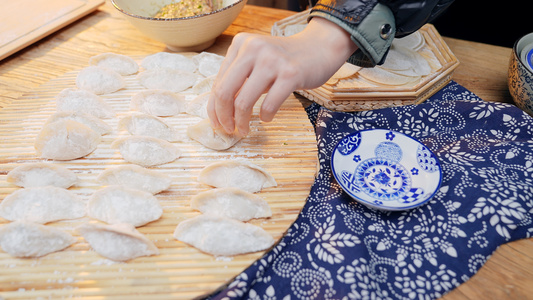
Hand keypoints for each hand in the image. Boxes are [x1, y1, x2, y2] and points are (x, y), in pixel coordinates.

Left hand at [207, 17, 358, 134]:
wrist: (319, 48)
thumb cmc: (284, 61)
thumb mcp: (257, 61)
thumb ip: (239, 79)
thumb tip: (219, 111)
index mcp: (240, 44)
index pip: (218, 82)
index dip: (214, 108)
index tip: (217, 123)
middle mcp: (253, 48)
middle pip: (225, 92)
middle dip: (224, 117)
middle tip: (229, 130)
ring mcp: (273, 60)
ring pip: (244, 101)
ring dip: (242, 122)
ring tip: (245, 130)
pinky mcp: (291, 74)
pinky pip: (269, 104)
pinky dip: (265, 116)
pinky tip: (266, 117)